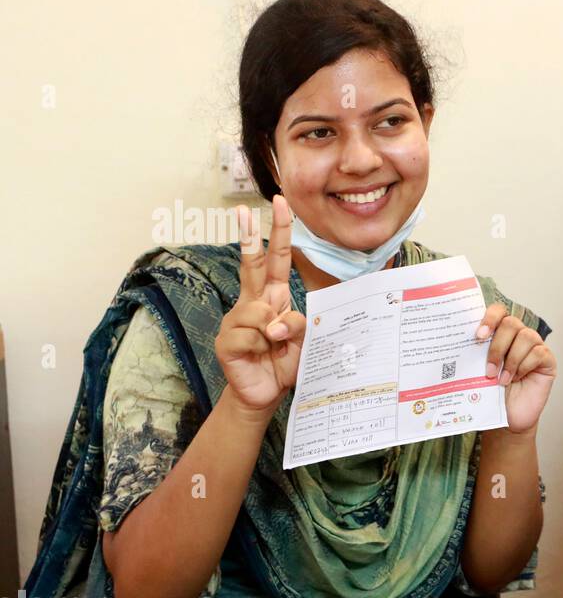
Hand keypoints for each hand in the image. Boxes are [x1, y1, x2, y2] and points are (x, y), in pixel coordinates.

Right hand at [215, 196, 306, 415]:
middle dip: (250, 236)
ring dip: (274, 331)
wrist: (264, 393)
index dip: (278, 233)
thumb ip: (295, 326)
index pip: (275, 260)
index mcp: (273, 298)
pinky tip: (260, 354)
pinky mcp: (226, 341)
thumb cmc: (284, 363)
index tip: (279, 203)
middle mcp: (252, 303)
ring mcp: (236, 320)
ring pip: (259, 311)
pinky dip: (261, 345)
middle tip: (244, 208)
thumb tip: (275, 323)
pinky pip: (249, 334)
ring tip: (274, 348)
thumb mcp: (301, 342)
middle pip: (252, 265)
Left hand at [477, 303, 555, 432]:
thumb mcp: (478, 371)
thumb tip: (456, 344)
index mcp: (500, 333)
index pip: (498, 312)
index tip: (479, 336)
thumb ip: (474, 354)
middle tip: (489, 369)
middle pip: (511, 323)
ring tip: (502, 380)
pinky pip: (538, 353)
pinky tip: (517, 378)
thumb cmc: (493, 393)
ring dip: (511, 359)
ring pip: (526, 336)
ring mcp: (535, 346)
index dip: (489, 318)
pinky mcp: (547, 360)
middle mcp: (518, 336)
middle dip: (497, 346)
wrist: (508, 418)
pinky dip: (525, 365)